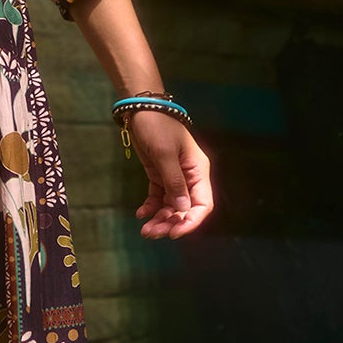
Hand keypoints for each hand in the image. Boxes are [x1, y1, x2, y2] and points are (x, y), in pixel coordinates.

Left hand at [127, 110, 214, 238]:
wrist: (140, 109)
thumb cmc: (157, 127)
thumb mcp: (165, 154)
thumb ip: (174, 182)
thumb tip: (183, 209)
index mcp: (198, 171)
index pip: (202, 204)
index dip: (191, 221)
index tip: (175, 233)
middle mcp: (189, 177)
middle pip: (185, 209)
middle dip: (170, 223)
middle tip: (151, 233)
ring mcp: (174, 177)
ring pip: (171, 206)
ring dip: (160, 219)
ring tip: (145, 230)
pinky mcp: (159, 175)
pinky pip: (158, 197)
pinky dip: (151, 208)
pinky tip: (140, 214)